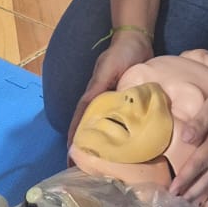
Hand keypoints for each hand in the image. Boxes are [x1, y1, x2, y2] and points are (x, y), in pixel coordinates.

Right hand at [66, 30, 154, 149]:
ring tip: (103, 161)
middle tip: (85, 166)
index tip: (71, 156)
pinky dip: (120, 131)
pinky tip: (125, 144)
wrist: (136, 40)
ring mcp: (114, 100)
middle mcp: (102, 99)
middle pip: (91, 124)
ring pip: (107, 124)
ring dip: (103, 140)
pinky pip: (123, 119)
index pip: (81, 119)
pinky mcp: (128, 99)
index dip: (75, 137)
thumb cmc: (121, 53)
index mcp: (94, 94)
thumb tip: (92, 107)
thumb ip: (100, 86)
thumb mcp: (108, 70)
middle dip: (86, 144)